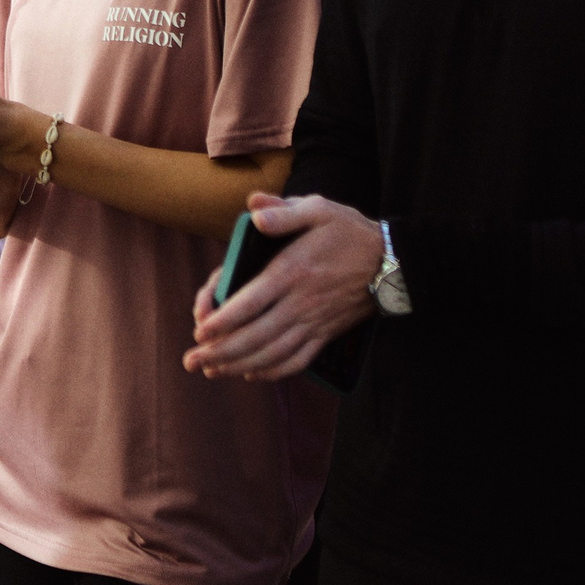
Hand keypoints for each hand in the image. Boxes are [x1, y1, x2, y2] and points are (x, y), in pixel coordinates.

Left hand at [185, 194, 381, 380]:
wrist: (393, 261)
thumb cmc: (349, 232)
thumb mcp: (318, 209)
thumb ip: (284, 210)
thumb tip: (254, 210)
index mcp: (292, 272)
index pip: (251, 303)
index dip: (223, 321)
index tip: (199, 332)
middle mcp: (301, 303)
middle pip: (256, 336)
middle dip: (221, 352)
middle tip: (191, 361)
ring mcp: (314, 322)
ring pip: (273, 353)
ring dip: (240, 366)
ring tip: (211, 371)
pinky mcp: (326, 333)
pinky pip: (298, 360)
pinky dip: (274, 371)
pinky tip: (251, 375)